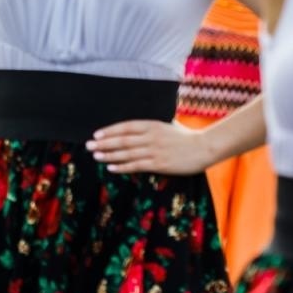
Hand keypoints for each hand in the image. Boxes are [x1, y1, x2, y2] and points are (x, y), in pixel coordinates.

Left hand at [86, 120, 213, 174]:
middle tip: (89, 146)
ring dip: (109, 155)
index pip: (125, 127)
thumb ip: (152, 126)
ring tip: (96, 156)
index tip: (96, 135)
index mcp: (152, 125)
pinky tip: (112, 167)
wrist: (204, 147)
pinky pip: (137, 165)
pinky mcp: (160, 164)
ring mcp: (154, 151)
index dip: (109, 130)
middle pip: (122, 140)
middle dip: (104, 143)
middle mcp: (151, 137)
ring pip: (127, 153)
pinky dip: (123, 167)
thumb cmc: (186, 136)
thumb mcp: (168, 125)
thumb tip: (138, 127)